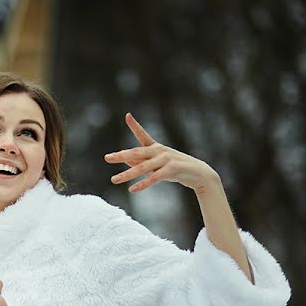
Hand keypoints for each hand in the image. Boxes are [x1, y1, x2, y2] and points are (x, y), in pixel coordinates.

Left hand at [104, 113, 219, 193]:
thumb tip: (125, 159)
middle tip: (107, 158)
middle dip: (120, 155)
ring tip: (114, 180)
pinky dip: (143, 184)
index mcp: (156, 147)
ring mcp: (166, 159)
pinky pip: (154, 177)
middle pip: (136, 152)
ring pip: (142, 167)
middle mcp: (160, 151)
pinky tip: (132, 189)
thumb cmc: (176, 169)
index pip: (143, 134)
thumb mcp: (157, 165)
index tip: (128, 115)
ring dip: (127, 174)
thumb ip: (141, 162)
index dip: (135, 125)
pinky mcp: (171, 169)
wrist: (198, 174)